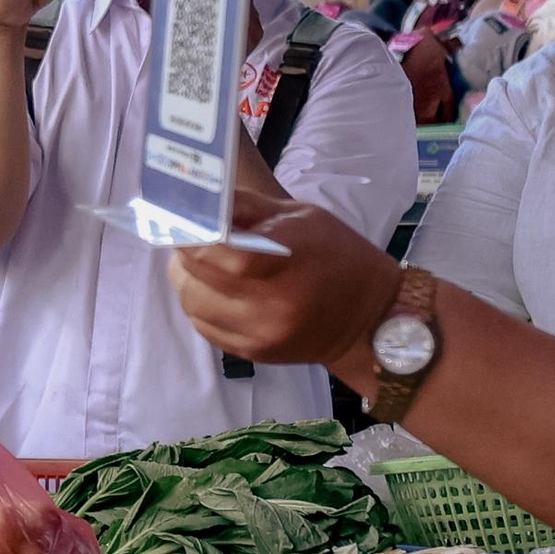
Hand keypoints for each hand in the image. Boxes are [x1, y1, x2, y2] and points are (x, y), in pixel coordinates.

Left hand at [170, 196, 402, 369]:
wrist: (370, 317)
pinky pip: (205, 328)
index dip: (193, 238)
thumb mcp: (300, 215)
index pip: (219, 254)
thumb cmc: (336, 254)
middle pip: (197, 283)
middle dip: (184, 259)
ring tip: (201, 265)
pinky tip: (215, 290)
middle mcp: (272, 306)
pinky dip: (201, 306)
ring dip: (188, 282)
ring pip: (194, 307)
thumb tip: (197, 200)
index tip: (185, 223)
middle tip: (189, 242)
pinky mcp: (254, 354)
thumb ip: (246, 207)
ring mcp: (261, 335)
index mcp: (288, 263)